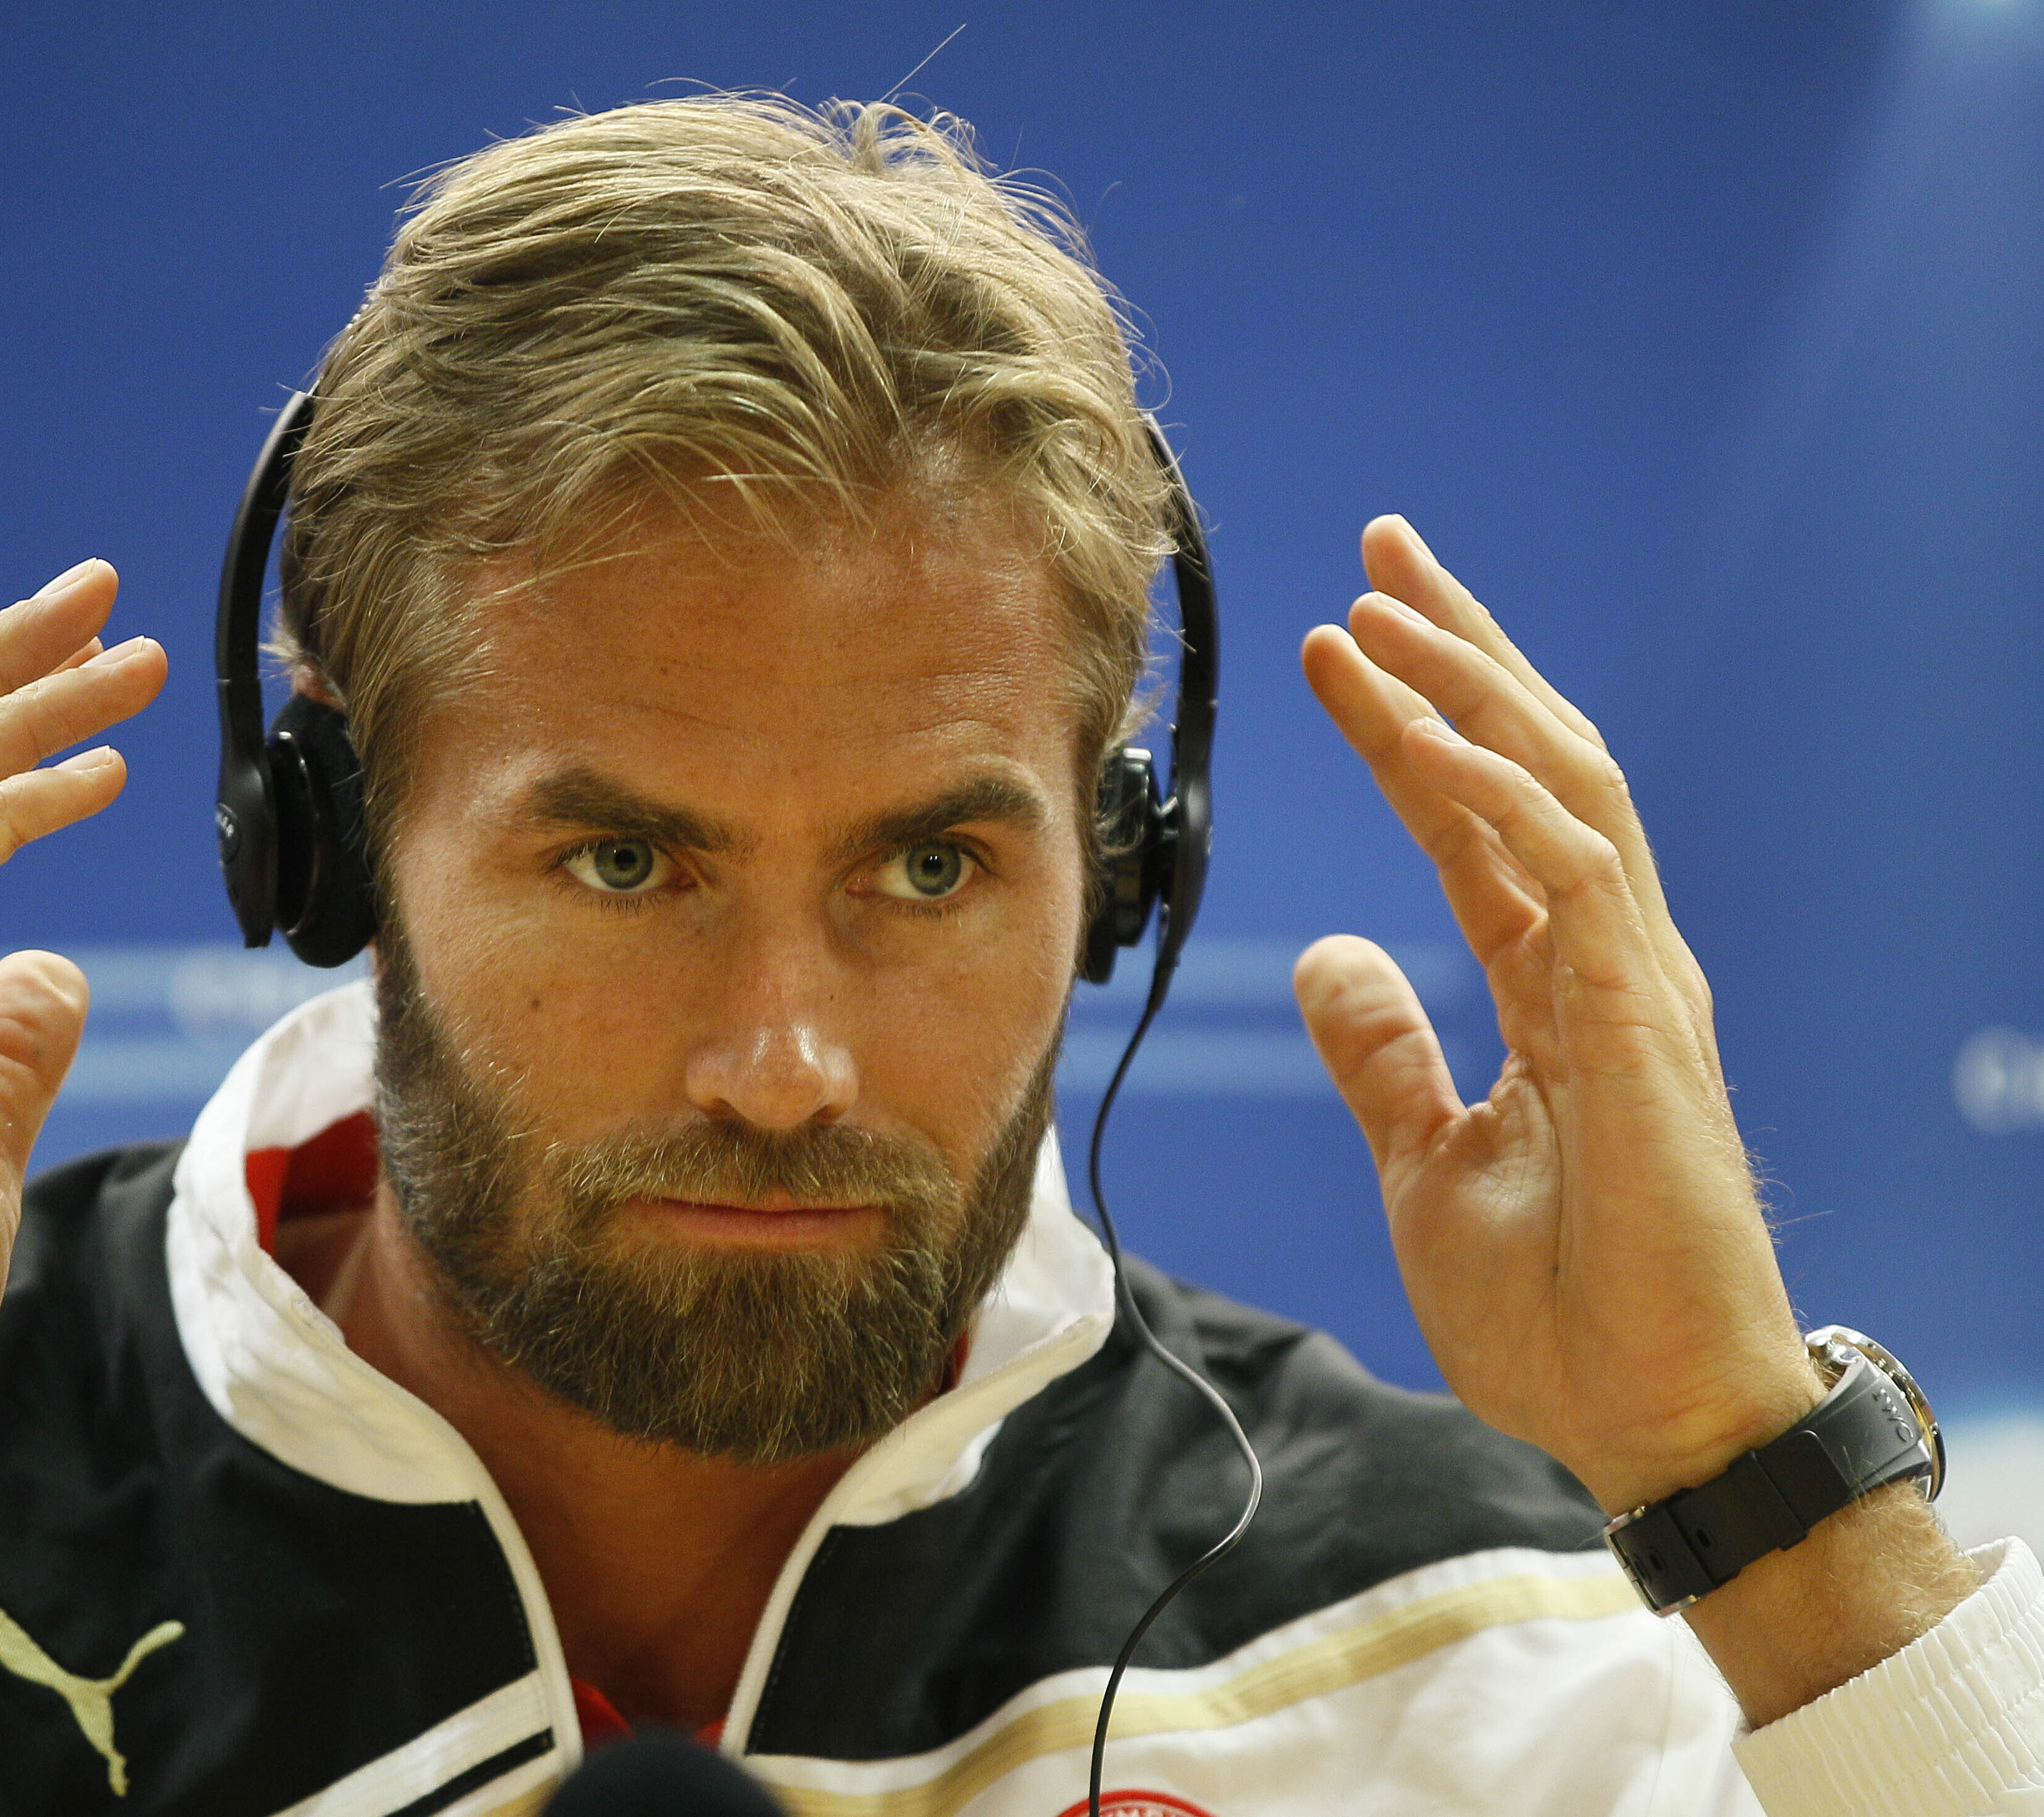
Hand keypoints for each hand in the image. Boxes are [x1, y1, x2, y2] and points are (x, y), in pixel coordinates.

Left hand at [1295, 518, 1978, 1723]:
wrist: (1647, 1417)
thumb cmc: (1559, 1306)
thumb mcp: (1428, 1161)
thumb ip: (1386, 1052)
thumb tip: (1331, 955)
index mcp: (1556, 982)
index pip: (1479, 816)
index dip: (1411, 723)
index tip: (1341, 642)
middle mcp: (1605, 957)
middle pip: (1534, 759)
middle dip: (1458, 650)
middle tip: (1380, 550)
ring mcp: (1635, 983)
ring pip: (1558, 787)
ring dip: (1466, 690)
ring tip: (1375, 606)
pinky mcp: (1646, 1027)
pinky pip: (1570, 876)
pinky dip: (1497, 797)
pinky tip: (1428, 736)